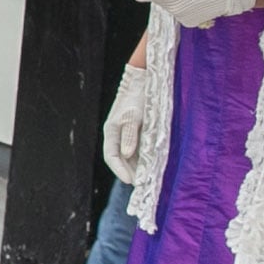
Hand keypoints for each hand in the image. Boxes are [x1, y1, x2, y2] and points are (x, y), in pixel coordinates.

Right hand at [100, 61, 148, 182]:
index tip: (131, 182)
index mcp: (112, 131)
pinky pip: (138, 148)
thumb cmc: (138, 97)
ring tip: (148, 178)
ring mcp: (127, 132)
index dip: (119, 170)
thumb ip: (130, 136)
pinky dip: (143, 158)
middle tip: (142, 185)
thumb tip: (127, 155)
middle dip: (129, 172)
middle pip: (120, 159)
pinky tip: (152, 165)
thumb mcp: (134, 116)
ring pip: (130, 155)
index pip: (111, 156)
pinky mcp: (137, 129)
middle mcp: (117, 134)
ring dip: (137, 167)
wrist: (144, 79)